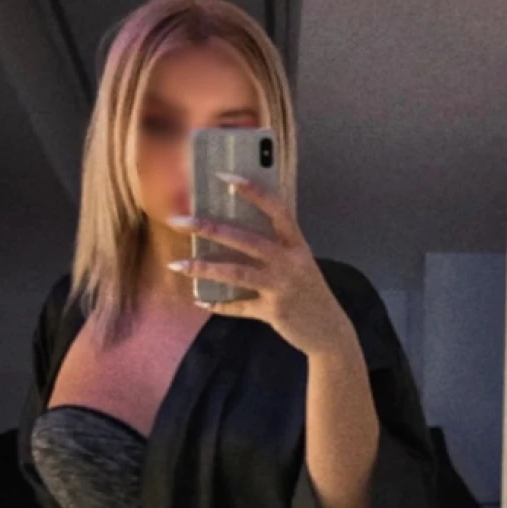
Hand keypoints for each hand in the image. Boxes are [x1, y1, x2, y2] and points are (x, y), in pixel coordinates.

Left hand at [165, 173, 353, 357]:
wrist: (330, 330)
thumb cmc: (309, 292)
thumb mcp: (299, 264)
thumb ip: (276, 248)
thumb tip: (233, 234)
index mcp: (297, 244)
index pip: (276, 209)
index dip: (252, 191)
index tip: (224, 177)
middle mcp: (290, 262)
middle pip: (245, 239)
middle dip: (209, 228)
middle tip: (179, 220)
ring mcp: (281, 287)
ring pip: (236, 272)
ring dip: (203, 268)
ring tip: (177, 264)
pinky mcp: (273, 311)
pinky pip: (239, 306)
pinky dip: (217, 304)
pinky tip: (199, 299)